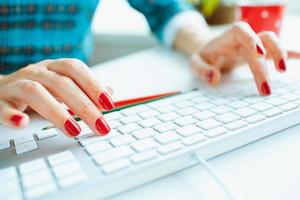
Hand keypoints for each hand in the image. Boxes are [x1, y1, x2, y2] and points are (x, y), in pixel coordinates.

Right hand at [0, 59, 114, 136]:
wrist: (0, 91)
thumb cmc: (37, 89)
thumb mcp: (62, 86)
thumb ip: (84, 89)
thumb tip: (110, 93)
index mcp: (53, 68)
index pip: (75, 69)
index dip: (93, 85)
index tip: (109, 105)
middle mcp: (36, 72)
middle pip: (61, 83)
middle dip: (84, 106)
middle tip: (99, 125)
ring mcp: (15, 85)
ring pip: (35, 91)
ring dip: (56, 111)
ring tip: (73, 130)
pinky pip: (2, 106)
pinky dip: (11, 115)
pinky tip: (23, 123)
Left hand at [190, 22, 299, 95]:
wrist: (210, 50)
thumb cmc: (204, 56)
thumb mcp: (195, 63)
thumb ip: (201, 69)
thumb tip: (214, 77)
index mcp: (227, 37)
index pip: (241, 31)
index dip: (251, 39)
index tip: (258, 54)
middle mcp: (244, 39)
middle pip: (260, 43)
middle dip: (265, 64)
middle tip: (266, 88)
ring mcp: (254, 45)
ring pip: (272, 42)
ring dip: (281, 54)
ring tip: (284, 72)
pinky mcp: (260, 53)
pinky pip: (277, 51)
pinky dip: (290, 53)